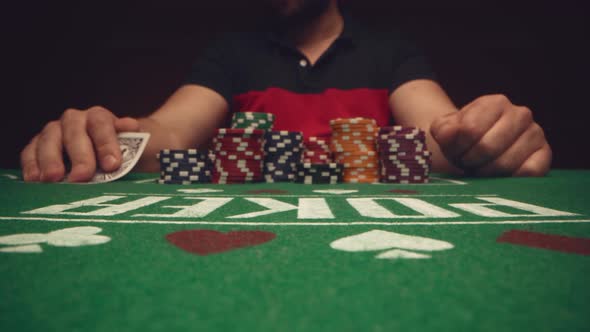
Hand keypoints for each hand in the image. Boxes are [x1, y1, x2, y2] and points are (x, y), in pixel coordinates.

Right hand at [20, 106, 139, 181]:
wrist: (120, 155)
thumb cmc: (129, 153)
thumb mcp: (138, 147)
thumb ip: (135, 142)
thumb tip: (130, 127)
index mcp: (100, 117)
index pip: (101, 125)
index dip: (106, 143)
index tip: (112, 165)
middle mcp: (75, 120)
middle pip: (73, 132)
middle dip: (79, 155)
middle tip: (82, 176)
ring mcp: (55, 132)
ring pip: (49, 140)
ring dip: (50, 160)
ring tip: (53, 179)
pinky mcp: (39, 148)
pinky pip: (31, 152)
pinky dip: (32, 165)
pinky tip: (35, 180)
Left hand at [430, 94, 551, 175]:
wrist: (480, 150)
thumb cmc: (463, 139)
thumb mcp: (445, 130)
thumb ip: (443, 129)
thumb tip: (450, 133)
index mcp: (495, 102)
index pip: (470, 129)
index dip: (457, 147)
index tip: (455, 151)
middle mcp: (520, 114)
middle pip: (487, 147)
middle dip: (470, 161)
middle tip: (467, 163)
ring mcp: (536, 133)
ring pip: (505, 163)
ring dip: (486, 173)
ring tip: (481, 167)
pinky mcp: (545, 154)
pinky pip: (529, 172)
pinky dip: (509, 179)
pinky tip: (500, 175)